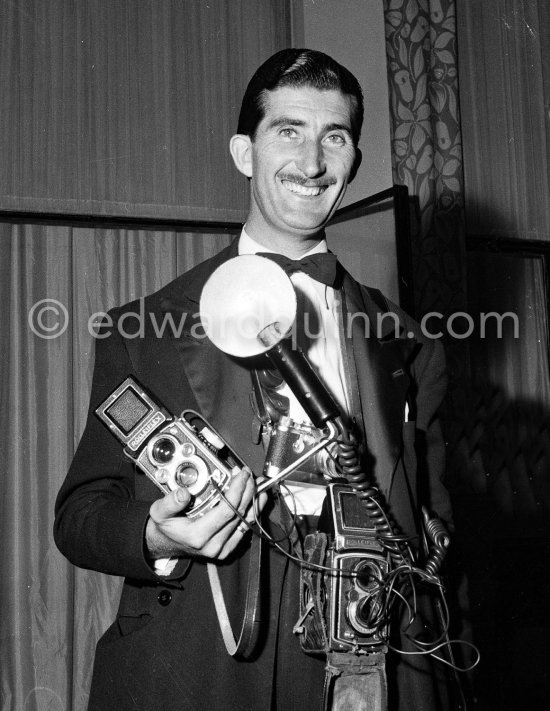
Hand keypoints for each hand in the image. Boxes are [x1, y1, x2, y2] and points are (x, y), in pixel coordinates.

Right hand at [145, 467, 264, 561]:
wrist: (168, 543)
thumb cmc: (166, 526)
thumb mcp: (159, 512)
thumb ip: (169, 502)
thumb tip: (182, 493)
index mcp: (198, 535)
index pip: (226, 510)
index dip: (237, 490)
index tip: (241, 475)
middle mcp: (213, 545)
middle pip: (239, 514)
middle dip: (247, 491)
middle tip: (248, 475)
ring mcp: (222, 549)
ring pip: (246, 521)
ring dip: (255, 500)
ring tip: (259, 484)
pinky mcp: (228, 548)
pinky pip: (246, 528)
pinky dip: (253, 511)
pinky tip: (257, 498)